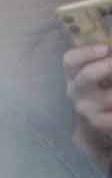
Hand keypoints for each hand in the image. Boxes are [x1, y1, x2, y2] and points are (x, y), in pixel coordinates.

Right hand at [65, 44, 111, 162]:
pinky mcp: (98, 123)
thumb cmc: (96, 96)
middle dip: (107, 67)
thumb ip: (98, 63)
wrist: (94, 129)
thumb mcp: (92, 79)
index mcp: (72, 76)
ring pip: (111, 96)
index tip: (105, 48)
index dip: (86, 52)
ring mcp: (86, 108)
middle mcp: (75, 91)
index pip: (70, 60)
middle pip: (87, 76)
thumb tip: (109, 49)